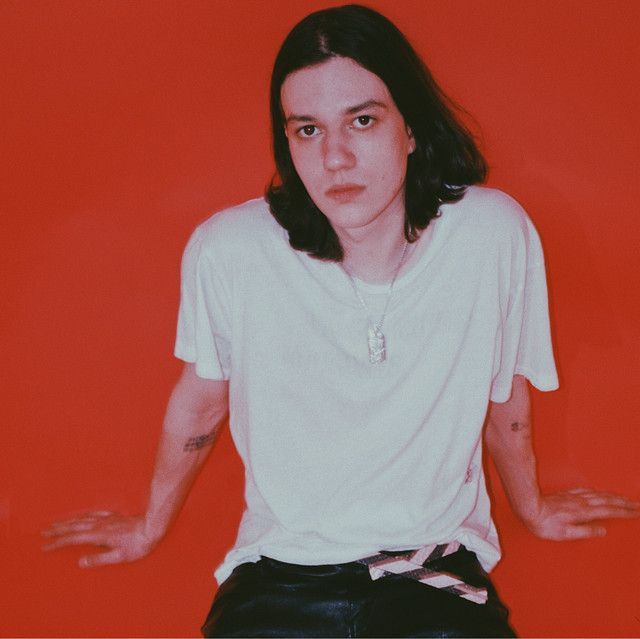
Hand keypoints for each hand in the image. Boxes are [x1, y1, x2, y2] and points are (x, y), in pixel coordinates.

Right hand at [42, 511, 159, 567]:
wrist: (153, 526)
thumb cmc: (138, 544)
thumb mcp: (119, 556)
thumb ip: (99, 559)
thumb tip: (80, 562)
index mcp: (99, 535)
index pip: (73, 538)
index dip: (58, 542)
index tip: (45, 546)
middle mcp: (100, 525)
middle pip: (74, 526)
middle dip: (58, 530)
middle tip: (43, 533)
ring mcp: (107, 519)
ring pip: (82, 519)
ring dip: (68, 521)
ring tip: (56, 524)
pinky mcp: (114, 517)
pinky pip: (95, 514)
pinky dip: (84, 515)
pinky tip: (82, 516)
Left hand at [525, 488, 639, 540]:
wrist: (528, 507)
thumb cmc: (544, 524)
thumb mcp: (566, 534)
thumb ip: (586, 531)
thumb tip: (602, 529)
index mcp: (583, 512)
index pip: (610, 511)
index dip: (625, 511)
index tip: (638, 512)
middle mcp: (581, 502)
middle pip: (608, 500)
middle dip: (625, 502)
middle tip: (638, 504)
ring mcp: (574, 497)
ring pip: (599, 494)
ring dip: (614, 496)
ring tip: (625, 498)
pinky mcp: (567, 494)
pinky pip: (587, 490)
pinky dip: (598, 491)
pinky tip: (599, 492)